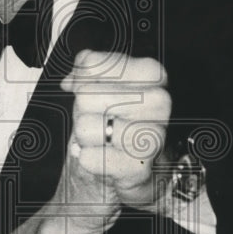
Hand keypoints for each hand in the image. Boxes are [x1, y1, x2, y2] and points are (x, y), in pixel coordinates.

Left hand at [60, 51, 171, 231]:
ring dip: (84, 138)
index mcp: (152, 74)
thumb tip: (74, 77)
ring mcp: (152, 135)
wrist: (128, 170)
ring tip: (102, 141)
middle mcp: (159, 102)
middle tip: (100, 121)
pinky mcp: (139, 168)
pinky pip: (89, 157)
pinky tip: (102, 158)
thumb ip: (87, 68)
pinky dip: (87, 159)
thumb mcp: (99, 86)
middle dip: (82, 111)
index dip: (82, 79)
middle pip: (85, 95)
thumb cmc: (114, 124)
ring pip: (85, 127)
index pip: (95, 64)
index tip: (89, 89)